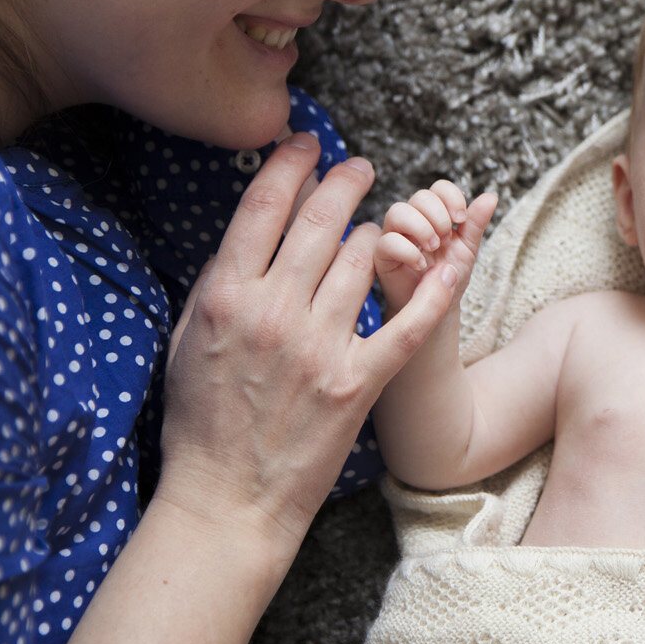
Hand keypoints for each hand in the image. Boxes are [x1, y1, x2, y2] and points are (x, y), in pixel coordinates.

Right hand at [153, 133, 460, 548]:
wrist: (225, 500)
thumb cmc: (200, 422)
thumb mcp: (187, 340)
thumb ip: (217, 283)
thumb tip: (250, 231)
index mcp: (225, 297)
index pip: (265, 206)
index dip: (292, 163)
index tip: (308, 144)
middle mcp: (274, 313)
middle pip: (322, 219)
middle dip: (345, 180)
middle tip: (360, 166)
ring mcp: (320, 347)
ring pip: (364, 258)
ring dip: (376, 234)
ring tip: (379, 228)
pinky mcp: (359, 382)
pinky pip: (409, 322)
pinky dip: (437, 285)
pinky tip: (457, 255)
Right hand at [376, 178, 497, 314]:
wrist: (435, 308)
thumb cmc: (447, 276)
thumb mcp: (467, 248)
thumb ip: (476, 223)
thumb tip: (491, 196)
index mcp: (433, 214)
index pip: (438, 188)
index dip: (451, 197)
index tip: (460, 220)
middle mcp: (411, 221)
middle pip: (419, 196)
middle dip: (438, 215)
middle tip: (446, 239)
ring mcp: (393, 236)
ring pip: (397, 211)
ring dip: (421, 227)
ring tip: (434, 248)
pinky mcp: (381, 256)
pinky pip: (386, 241)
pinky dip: (407, 250)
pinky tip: (422, 265)